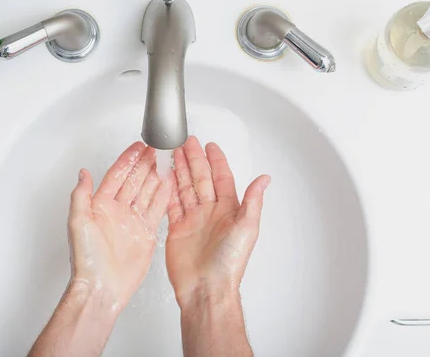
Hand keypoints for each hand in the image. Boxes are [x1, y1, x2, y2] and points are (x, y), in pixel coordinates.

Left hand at [67, 142, 170, 309]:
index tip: (138, 147)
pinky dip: (163, 196)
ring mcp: (132, 222)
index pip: (117, 176)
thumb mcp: (78, 222)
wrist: (102, 287)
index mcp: (100, 206)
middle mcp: (117, 212)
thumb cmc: (87, 260)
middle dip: (145, 164)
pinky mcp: (145, 234)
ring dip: (155, 176)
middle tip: (156, 149)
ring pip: (146, 192)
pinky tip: (169, 184)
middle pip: (134, 181)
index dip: (128, 160)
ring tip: (165, 161)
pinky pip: (156, 210)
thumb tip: (83, 173)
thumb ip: (81, 196)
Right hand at [166, 136, 269, 307]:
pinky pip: (171, 203)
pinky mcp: (177, 229)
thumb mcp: (247, 228)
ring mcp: (192, 220)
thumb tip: (265, 179)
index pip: (221, 178)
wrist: (206, 286)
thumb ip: (253, 201)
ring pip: (185, 187)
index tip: (210, 146)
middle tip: (187, 142)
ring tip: (174, 152)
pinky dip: (168, 189)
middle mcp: (210, 212)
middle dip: (194, 159)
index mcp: (228, 210)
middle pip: (200, 178)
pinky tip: (164, 177)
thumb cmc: (229, 263)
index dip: (215, 161)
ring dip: (180, 170)